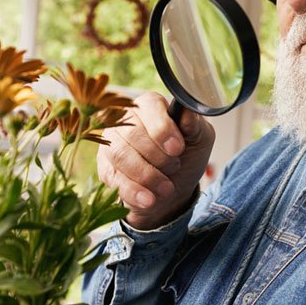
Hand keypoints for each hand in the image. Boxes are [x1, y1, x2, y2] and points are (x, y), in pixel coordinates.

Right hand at [97, 92, 214, 229]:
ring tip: (166, 188)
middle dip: (158, 157)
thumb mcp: (200, 140)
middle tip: (175, 168)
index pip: (150, 106)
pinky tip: (149, 199)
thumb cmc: (186, 156)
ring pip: (120, 155)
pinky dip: (134, 192)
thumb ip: (194, 124)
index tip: (177, 149)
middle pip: (133, 133)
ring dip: (147, 175)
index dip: (163, 129)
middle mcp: (126, 119)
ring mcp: (111, 143)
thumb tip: (188, 110)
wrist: (171, 189)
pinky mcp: (105, 168)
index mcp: (151, 105)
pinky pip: (114, 178)